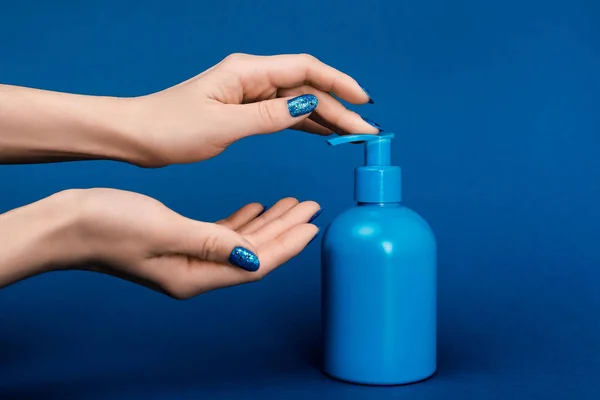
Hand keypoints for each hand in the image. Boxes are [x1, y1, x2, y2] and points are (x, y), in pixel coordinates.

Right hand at [0, 189, 319, 298]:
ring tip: (292, 203)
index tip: (313, 224)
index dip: (288, 244)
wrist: (67, 224)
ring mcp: (187, 259)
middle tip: (311, 207)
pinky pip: (221, 234)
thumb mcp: (163, 230)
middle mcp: (196, 272)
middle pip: (254, 252)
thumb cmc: (107, 226)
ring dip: (268, 222)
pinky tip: (255, 207)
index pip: (255, 263)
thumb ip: (210, 242)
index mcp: (194, 275)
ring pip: (241, 241)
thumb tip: (253, 257)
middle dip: (286, 230)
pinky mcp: (178, 243)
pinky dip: (242, 220)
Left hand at [129, 53, 380, 166]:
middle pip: (308, 88)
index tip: (363, 102)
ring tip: (354, 136)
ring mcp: (249, 93)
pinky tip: (325, 134)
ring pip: (299, 103)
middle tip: (366, 133)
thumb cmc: (170, 128)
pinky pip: (284, 115)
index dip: (339, 83)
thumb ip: (269, 117)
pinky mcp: (244, 109)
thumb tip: (309, 107)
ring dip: (327, 118)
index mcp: (247, 72)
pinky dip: (306, 125)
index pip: (305, 69)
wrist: (138, 134)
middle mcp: (252, 78)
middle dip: (340, 109)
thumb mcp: (223, 126)